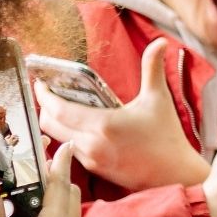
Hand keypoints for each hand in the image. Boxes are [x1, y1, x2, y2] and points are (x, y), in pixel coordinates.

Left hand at [34, 39, 210, 191]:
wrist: (176, 174)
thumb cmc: (168, 137)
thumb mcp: (158, 99)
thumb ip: (153, 68)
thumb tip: (160, 42)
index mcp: (104, 124)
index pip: (59, 110)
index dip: (44, 96)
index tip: (41, 84)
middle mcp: (92, 144)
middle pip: (50, 125)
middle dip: (46, 108)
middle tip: (50, 94)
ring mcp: (92, 159)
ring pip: (58, 139)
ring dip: (56, 123)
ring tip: (62, 109)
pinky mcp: (96, 170)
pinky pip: (71, 150)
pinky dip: (68, 136)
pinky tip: (78, 127)